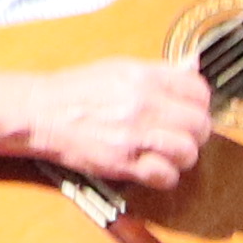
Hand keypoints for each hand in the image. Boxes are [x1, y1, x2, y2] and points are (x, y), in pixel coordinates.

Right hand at [31, 56, 216, 195]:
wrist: (42, 112)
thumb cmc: (78, 90)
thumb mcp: (120, 68)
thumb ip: (159, 71)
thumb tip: (193, 66)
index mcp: (144, 76)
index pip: (198, 90)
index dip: (199, 104)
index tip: (191, 110)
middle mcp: (143, 103)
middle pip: (199, 124)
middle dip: (196, 133)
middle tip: (182, 136)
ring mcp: (134, 134)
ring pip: (187, 152)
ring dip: (183, 157)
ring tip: (169, 154)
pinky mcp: (122, 162)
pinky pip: (165, 175)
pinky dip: (165, 176)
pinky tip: (154, 169)